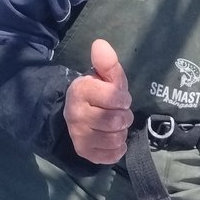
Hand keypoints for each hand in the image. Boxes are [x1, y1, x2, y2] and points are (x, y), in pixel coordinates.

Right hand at [64, 39, 132, 163]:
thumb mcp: (105, 76)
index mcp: (80, 91)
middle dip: (124, 116)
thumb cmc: (98, 92)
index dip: (123, 98)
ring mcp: (78, 136)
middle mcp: (75, 115)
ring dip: (121, 132)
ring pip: (116, 138)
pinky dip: (118, 148)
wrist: (78, 112)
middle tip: (117, 112)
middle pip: (117, 121)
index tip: (118, 97)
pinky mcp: (84, 152)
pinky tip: (113, 139)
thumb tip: (101, 44)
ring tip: (114, 125)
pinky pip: (112, 155)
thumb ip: (107, 62)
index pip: (116, 98)